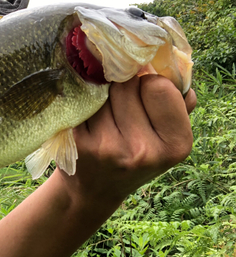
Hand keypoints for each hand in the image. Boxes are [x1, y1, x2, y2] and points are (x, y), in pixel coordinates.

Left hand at [69, 74, 195, 205]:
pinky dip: (84, 102)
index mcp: (175, 144)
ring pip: (102, 90)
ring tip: (105, 113)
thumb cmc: (134, 155)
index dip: (150, 82)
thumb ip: (177, 104)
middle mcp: (142, 150)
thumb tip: (171, 67)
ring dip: (102, 92)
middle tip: (121, 105)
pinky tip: (88, 118)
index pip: (159, 86)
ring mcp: (107, 147)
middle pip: (127, 85)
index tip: (145, 93)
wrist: (94, 190)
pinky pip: (82, 101)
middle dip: (124, 86)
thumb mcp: (165, 136)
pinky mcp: (79, 143)